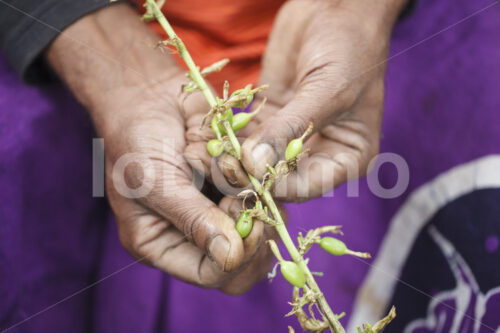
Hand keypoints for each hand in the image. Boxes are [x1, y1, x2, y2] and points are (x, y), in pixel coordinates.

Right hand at [46, 3, 278, 292]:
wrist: (148, 95)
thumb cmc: (137, 139)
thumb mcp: (155, 181)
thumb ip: (192, 218)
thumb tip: (230, 256)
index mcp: (163, 244)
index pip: (210, 274)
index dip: (236, 258)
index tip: (249, 223)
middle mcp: (194, 233)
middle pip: (242, 262)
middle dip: (254, 232)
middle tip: (250, 199)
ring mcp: (218, 210)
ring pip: (260, 226)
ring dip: (257, 197)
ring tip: (233, 166)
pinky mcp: (235, 186)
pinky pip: (265, 193)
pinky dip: (261, 176)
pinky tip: (240, 156)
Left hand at [187, 0, 404, 200]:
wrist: (337, 9)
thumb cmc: (350, 49)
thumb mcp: (326, 90)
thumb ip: (291, 129)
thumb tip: (255, 166)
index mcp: (347, 157)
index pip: (308, 186)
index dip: (277, 188)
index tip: (247, 178)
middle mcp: (320, 153)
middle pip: (281, 179)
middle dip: (251, 176)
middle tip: (222, 168)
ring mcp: (293, 138)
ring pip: (260, 161)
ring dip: (235, 160)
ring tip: (211, 155)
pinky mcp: (271, 119)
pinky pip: (248, 136)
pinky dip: (230, 139)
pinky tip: (211, 137)